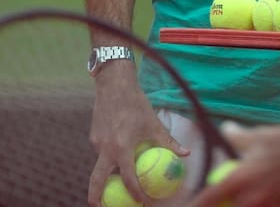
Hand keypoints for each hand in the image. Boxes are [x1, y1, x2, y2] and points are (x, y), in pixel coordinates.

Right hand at [86, 63, 187, 206]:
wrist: (114, 84)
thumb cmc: (137, 103)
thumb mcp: (154, 123)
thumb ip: (168, 141)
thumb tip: (186, 154)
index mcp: (122, 148)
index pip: (128, 179)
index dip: (136, 194)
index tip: (143, 203)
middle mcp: (106, 148)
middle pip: (96, 181)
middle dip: (96, 198)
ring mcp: (97, 143)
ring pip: (99, 166)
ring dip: (104, 177)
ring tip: (113, 185)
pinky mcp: (93, 136)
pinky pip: (101, 152)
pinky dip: (108, 157)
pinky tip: (119, 150)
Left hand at [191, 122, 279, 206]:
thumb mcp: (256, 136)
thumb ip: (236, 136)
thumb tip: (226, 129)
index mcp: (239, 180)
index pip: (209, 198)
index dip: (195, 204)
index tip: (189, 206)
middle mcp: (251, 199)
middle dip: (230, 201)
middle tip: (236, 189)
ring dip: (249, 203)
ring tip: (260, 188)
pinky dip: (269, 203)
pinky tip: (275, 190)